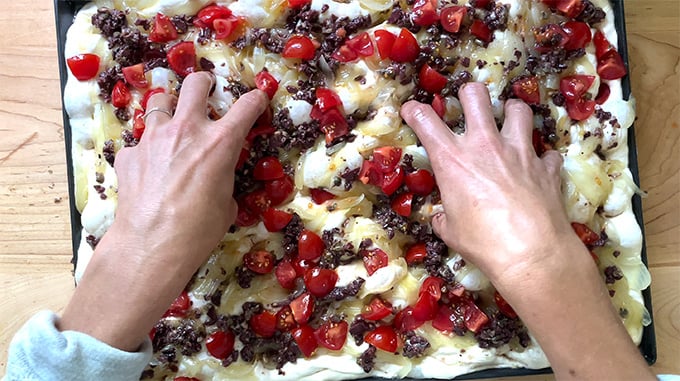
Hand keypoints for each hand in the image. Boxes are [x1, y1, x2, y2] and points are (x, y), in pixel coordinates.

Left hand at [60, 73, 267, 350]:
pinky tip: (148, 168)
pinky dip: (146, 149)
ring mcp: (153, 138)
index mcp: (220, 142)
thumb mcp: (226, 204)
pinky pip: (139, 142)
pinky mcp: (129, 154)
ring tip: (171, 122)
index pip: (247, 106)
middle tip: (206, 89)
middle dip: (204, 83)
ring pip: (159, 101)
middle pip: (195, 84)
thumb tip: (217, 181)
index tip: (258, 99)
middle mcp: (186, 130)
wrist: (151, 245)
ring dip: (168, 108)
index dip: (256, 100)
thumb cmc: (199, 231)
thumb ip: (224, 180)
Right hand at [401, 83, 653, 380]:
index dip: (415, 111)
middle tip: (469, 104)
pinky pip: (546, 152)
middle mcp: (485, 145)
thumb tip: (442, 216)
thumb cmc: (482, 243)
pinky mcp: (546, 165)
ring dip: (511, 113)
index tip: (412, 110)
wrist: (531, 253)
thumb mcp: (450, 231)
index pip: (425, 120)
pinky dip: (541, 157)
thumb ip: (444, 216)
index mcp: (453, 159)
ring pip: (517, 109)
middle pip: (476, 95)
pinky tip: (537, 167)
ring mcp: (519, 151)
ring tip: (508, 122)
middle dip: (469, 94)